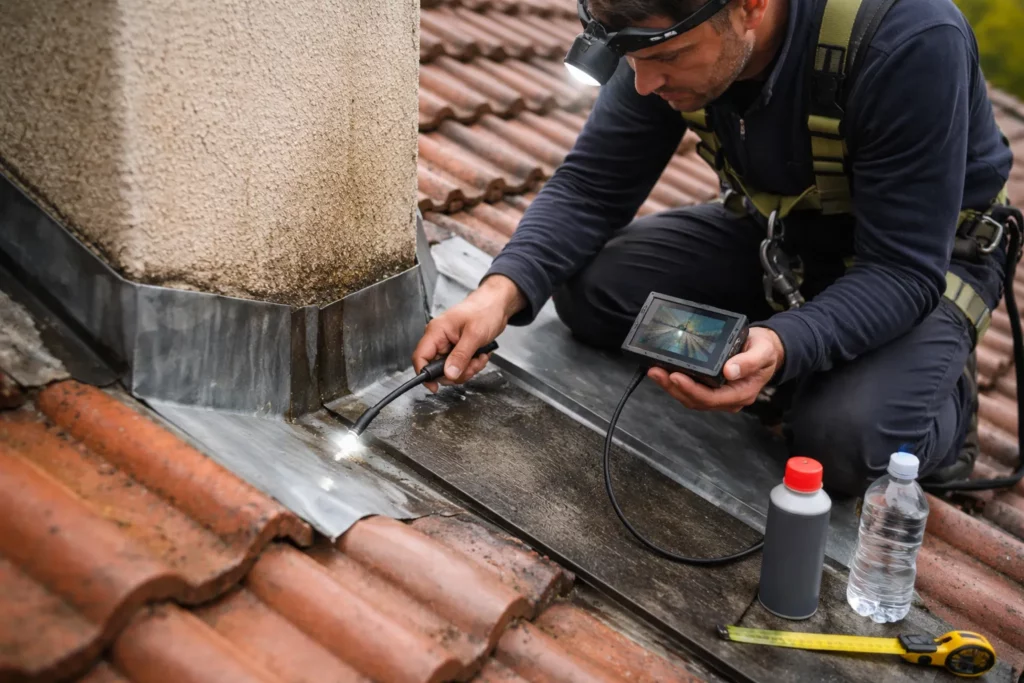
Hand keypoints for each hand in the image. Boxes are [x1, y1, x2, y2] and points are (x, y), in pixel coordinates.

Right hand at [412, 274, 525, 391]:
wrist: (497, 304)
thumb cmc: (484, 310)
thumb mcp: (474, 335)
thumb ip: (461, 356)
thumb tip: (449, 374)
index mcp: (436, 331)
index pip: (420, 357)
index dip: (425, 374)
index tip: (434, 387)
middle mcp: (439, 339)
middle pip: (437, 369)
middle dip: (457, 372)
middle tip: (472, 365)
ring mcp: (448, 345)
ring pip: (450, 370)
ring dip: (467, 369)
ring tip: (479, 357)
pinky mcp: (457, 349)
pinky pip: (460, 366)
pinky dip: (472, 365)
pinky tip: (481, 355)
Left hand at [647, 327, 784, 412]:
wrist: (770, 350)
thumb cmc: (766, 351)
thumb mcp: (763, 352)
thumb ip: (749, 362)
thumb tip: (729, 371)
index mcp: (741, 393)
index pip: (711, 398)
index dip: (691, 389)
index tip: (675, 376)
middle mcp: (728, 398)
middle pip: (695, 400)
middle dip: (673, 388)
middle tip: (656, 372)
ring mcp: (719, 394)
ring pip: (690, 397)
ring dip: (670, 386)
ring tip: (655, 371)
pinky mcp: (712, 387)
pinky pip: (691, 389)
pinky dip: (675, 382)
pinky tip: (664, 371)